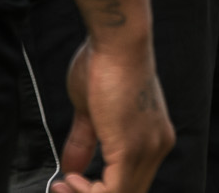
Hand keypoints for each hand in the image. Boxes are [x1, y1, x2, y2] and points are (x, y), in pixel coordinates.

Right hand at [54, 37, 172, 192]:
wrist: (117, 41)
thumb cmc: (105, 63)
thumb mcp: (91, 111)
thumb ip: (84, 142)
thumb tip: (70, 168)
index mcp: (152, 138)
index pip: (132, 182)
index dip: (99, 190)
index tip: (69, 182)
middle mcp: (157, 146)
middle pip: (130, 192)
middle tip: (61, 188)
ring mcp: (147, 149)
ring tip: (63, 186)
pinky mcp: (131, 149)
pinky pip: (114, 192)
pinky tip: (70, 180)